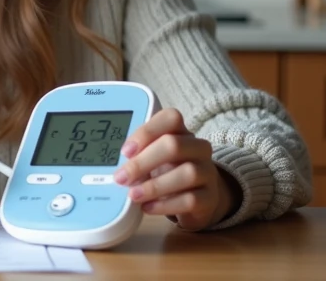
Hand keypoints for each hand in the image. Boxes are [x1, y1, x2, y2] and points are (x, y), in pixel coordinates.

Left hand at [111, 108, 236, 230]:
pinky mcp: (209, 198)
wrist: (201, 198)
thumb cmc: (170, 172)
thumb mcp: (154, 158)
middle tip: (121, 177)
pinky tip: (147, 207)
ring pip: (186, 173)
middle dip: (143, 162)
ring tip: (133, 195)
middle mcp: (198, 148)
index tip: (125, 151)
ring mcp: (207, 172)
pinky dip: (165, 204)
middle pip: (174, 145)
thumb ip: (138, 155)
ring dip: (154, 186)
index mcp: (182, 132)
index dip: (146, 132)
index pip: (171, 118)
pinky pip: (190, 200)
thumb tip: (116, 168)